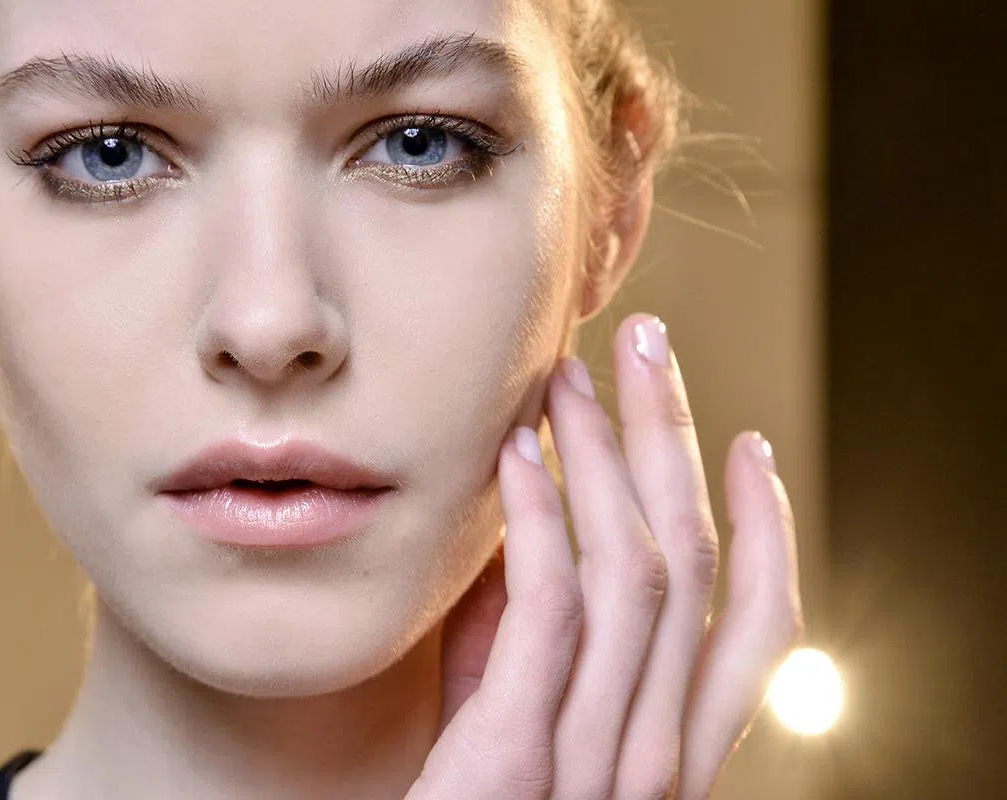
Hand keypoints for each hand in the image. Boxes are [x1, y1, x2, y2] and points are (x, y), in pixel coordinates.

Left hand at [411, 313, 802, 799]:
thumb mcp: (507, 720)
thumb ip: (530, 636)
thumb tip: (530, 518)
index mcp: (668, 753)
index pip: (757, 630)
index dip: (768, 530)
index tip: (748, 442)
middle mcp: (654, 760)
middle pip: (696, 568)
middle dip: (676, 443)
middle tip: (649, 344)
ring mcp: (593, 766)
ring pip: (637, 576)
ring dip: (605, 459)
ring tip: (569, 378)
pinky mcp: (516, 764)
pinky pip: (550, 616)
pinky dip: (540, 522)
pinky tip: (514, 454)